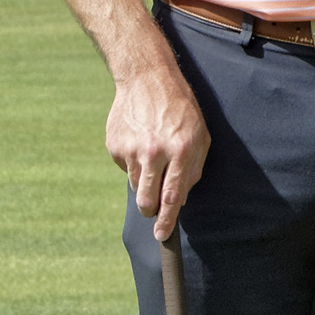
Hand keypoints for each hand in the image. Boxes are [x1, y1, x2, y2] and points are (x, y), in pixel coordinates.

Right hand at [109, 60, 210, 239]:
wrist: (148, 80)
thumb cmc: (181, 111)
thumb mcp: (200, 136)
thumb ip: (193, 169)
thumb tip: (179, 200)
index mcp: (180, 151)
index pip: (172, 195)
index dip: (167, 219)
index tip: (162, 235)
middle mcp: (154, 151)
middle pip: (147, 198)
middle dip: (150, 211)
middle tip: (152, 210)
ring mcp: (131, 148)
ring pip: (136, 184)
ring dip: (144, 181)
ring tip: (152, 156)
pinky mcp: (114, 145)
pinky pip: (125, 168)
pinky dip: (133, 163)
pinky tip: (140, 143)